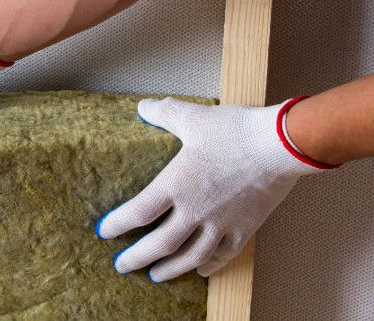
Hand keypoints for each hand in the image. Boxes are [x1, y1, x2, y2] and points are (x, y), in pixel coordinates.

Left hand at [96, 96, 337, 281]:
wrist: (280, 146)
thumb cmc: (234, 131)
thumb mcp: (191, 116)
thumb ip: (163, 113)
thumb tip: (143, 107)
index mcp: (175, 184)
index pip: (137, 212)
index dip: (117, 224)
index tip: (103, 232)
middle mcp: (194, 210)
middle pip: (159, 243)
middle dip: (137, 257)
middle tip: (122, 266)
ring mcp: (221, 223)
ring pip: (190, 256)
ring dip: (170, 268)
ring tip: (155, 276)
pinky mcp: (245, 228)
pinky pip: (223, 254)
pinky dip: (209, 265)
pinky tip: (199, 270)